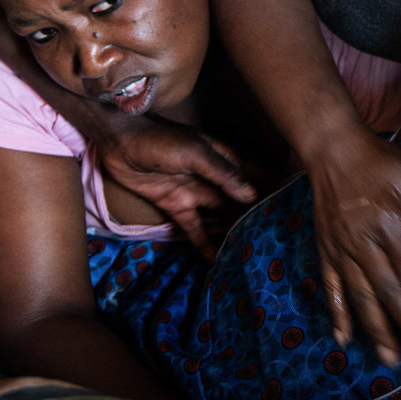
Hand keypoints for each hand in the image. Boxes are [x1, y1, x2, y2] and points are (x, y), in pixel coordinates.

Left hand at [97, 116, 257, 256]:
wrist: (120, 144)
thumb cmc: (163, 141)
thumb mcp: (196, 154)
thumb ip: (223, 174)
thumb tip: (251, 196)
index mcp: (223, 160)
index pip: (248, 182)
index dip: (262, 200)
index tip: (280, 220)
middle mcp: (213, 179)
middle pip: (235, 204)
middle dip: (247, 222)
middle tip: (263, 247)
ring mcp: (194, 194)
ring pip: (217, 218)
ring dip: (227, 235)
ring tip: (243, 257)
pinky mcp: (176, 207)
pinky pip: (193, 227)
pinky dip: (203, 243)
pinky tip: (214, 260)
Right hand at [308, 128, 400, 367]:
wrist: (333, 148)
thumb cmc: (377, 160)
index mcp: (387, 225)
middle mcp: (362, 243)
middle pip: (387, 292)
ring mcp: (341, 249)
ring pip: (360, 297)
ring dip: (376, 329)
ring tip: (390, 357)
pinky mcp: (326, 250)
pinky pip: (331, 288)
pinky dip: (338, 314)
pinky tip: (345, 338)